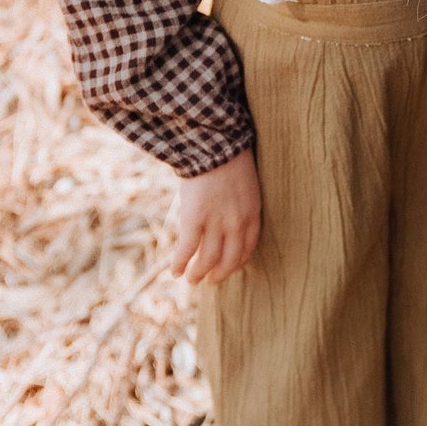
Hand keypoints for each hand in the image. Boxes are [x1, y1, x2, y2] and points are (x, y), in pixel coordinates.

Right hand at [173, 147, 260, 283]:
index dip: (238, 263)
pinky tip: (174, 271)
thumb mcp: (246, 186)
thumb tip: (231, 224)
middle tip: (210, 281)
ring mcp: (215, 223)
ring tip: (191, 280)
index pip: (248, 249)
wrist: (214, 145)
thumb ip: (241, 207)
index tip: (231, 269)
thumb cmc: (229, 159)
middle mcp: (236, 223)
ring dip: (198, 273)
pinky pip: (187, 249)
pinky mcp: (194, 220)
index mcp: (252, 214)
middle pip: (229, 260)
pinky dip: (180, 263)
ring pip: (207, 260)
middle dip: (219, 274)